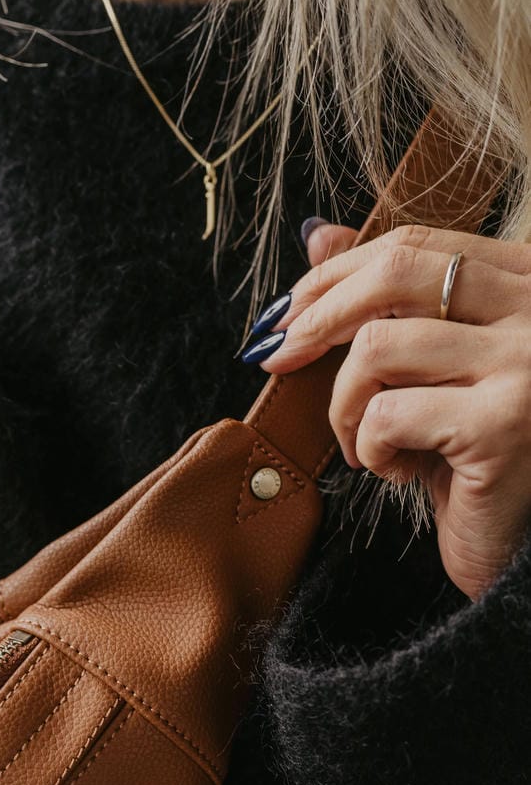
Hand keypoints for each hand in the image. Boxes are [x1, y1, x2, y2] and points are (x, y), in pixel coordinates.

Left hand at [244, 221, 530, 600]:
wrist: (521, 547)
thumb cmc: (472, 455)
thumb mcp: (428, 369)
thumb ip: (387, 300)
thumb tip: (319, 236)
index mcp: (526, 282)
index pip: (416, 244)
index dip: (335, 272)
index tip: (283, 312)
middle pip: (395, 274)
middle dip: (316, 316)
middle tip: (279, 356)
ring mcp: (526, 365)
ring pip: (378, 349)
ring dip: (345, 406)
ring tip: (365, 443)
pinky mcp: (502, 425)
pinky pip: (387, 415)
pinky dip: (369, 450)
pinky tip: (397, 471)